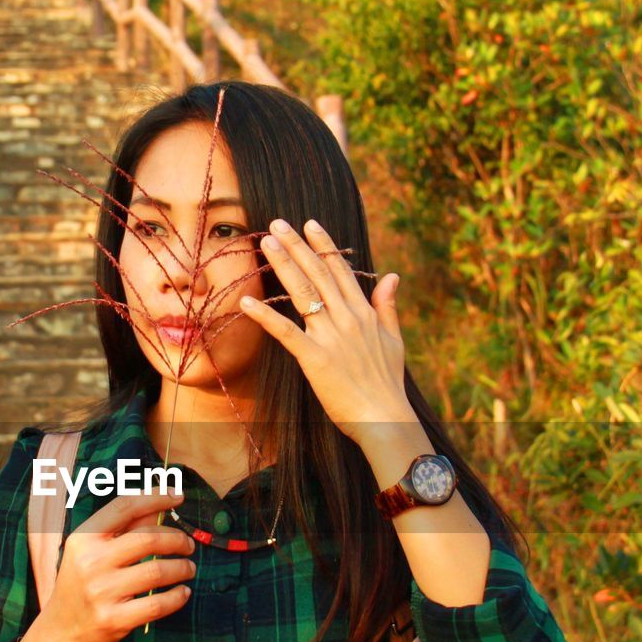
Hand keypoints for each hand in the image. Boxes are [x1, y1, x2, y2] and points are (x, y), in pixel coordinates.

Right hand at [39, 489, 196, 641]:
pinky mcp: (114, 619)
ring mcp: (102, 592)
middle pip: (148, 539)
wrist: (61, 629)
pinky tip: (183, 591)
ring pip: (157, 571)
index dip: (155, 497)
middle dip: (177, 539)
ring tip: (188, 568)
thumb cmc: (83, 581)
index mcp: (84, 538)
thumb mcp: (92, 550)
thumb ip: (124, 527)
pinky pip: (157, 604)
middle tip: (188, 544)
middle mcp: (91, 562)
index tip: (177, 496)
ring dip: (182, 567)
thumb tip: (159, 507)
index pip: (125, 507)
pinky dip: (177, 596)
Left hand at [237, 217, 415, 445]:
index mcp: (364, 313)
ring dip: (283, 266)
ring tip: (266, 243)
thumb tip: (393, 276)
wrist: (386, 417)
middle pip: (318, 274)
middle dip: (297, 246)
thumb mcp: (394, 339)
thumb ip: (388, 306)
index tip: (309, 224)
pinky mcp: (315, 358)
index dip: (323, 246)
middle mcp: (348, 318)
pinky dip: (266, 317)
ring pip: (303, 293)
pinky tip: (246, 302)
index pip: (341, 270)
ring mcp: (331, 336)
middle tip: (276, 223)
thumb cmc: (388, 384)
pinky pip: (286, 332)